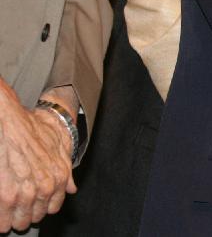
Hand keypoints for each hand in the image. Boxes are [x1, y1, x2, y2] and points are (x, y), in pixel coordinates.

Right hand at [0, 82, 75, 232]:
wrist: (10, 123)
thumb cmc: (33, 131)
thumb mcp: (59, 146)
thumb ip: (65, 171)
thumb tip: (71, 189)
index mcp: (59, 177)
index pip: (52, 207)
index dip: (41, 207)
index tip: (32, 205)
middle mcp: (45, 188)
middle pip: (35, 216)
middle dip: (26, 213)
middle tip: (16, 208)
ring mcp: (26, 194)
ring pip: (19, 221)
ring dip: (12, 219)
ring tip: (6, 212)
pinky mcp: (6, 196)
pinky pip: (3, 220)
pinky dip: (1, 221)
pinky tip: (0, 217)